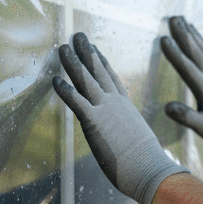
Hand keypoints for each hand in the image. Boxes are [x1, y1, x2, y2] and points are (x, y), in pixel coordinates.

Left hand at [53, 33, 188, 203]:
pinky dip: (64, 90)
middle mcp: (115, 103)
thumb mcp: (137, 140)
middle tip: (77, 35)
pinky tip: (54, 80)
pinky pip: (76, 102)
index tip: (94, 49)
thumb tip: (128, 140)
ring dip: (72, 63)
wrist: (148, 168)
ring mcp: (105, 110)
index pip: (111, 78)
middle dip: (86, 52)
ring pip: (85, 81)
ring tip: (62, 47)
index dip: (101, 62)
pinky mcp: (94, 122)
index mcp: (125, 106)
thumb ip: (128, 134)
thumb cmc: (145, 162)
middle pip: (97, 71)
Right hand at [160, 16, 202, 153]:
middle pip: (196, 51)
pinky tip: (194, 33)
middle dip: (183, 34)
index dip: (175, 53)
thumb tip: (167, 107)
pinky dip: (200, 40)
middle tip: (172, 17)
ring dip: (191, 33)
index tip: (163, 38)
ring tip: (181, 19)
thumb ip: (186, 117)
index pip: (187, 68)